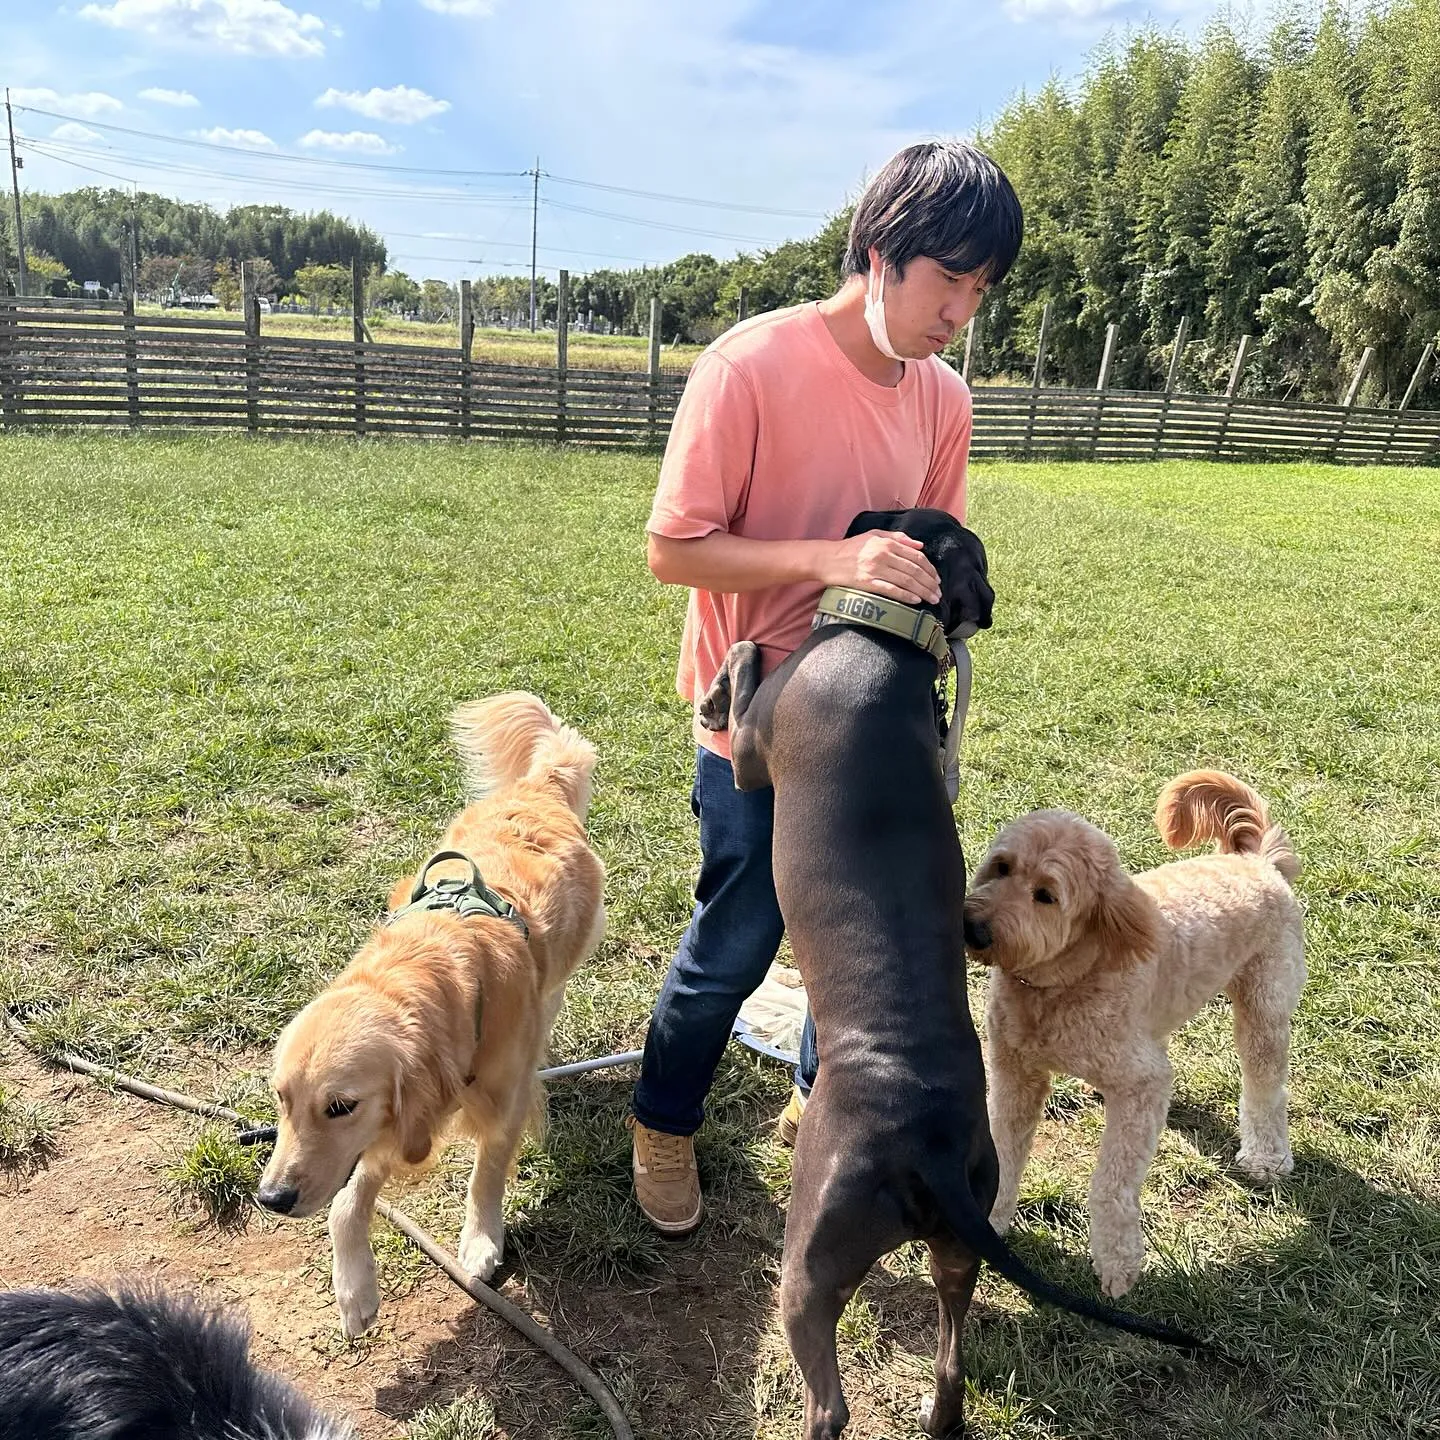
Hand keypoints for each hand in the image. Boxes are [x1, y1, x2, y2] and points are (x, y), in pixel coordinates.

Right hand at [822, 531, 939, 604]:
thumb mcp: (874, 535)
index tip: (937, 578)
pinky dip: (905, 596)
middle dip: (929, 582)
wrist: (827, 559)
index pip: (916, 556)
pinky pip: (891, 590)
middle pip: (914, 570)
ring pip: (906, 581)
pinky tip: (915, 601)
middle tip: (938, 593)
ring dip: (922, 591)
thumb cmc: (851, 548)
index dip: (930, 568)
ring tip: (932, 599)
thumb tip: (921, 545)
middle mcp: (883, 555)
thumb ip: (898, 538)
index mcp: (886, 543)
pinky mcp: (867, 583)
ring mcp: (875, 569)